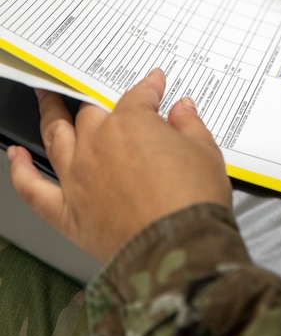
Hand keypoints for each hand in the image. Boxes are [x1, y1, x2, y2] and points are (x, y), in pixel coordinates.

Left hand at [8, 69, 231, 262]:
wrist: (178, 251)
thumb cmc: (192, 202)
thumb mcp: (205, 153)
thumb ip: (190, 126)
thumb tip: (184, 110)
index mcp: (132, 124)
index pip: (139, 96)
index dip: (149, 87)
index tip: (154, 84)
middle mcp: (98, 145)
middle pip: (91, 112)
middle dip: (96, 99)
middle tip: (97, 93)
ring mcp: (77, 177)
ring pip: (55, 136)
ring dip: (48, 114)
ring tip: (44, 100)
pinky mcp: (66, 211)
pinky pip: (33, 188)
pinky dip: (19, 170)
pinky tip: (15, 157)